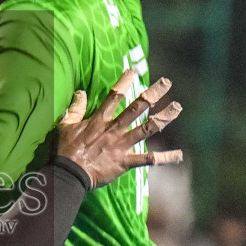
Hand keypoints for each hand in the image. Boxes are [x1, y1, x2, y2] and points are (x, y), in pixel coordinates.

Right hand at [55, 69, 181, 188]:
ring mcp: (122, 145)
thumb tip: (80, 92)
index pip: (114, 96)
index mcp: (100, 120)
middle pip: (137, 108)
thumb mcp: (66, 125)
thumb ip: (75, 108)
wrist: (69, 174)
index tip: (134, 71)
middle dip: (153, 94)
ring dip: (163, 118)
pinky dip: (164, 158)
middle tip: (166, 83)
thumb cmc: (66, 150)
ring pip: (147, 129)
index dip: (124, 82)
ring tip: (177, 108)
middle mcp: (115, 129)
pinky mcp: (126, 162)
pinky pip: (148, 159)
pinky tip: (179, 155)